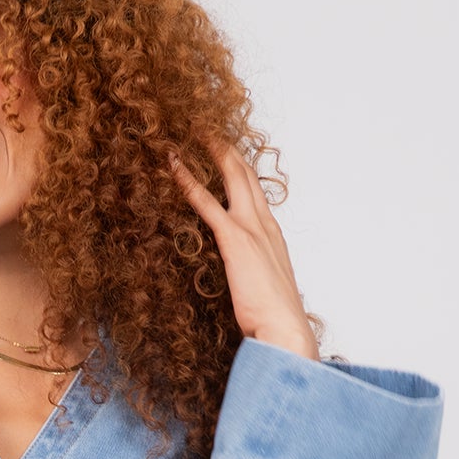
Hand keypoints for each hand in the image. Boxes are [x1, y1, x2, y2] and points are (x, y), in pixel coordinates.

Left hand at [168, 136, 319, 359]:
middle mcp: (265, 224)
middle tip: (209, 126)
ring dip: (213, 149)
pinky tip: (173, 164)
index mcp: (272, 235)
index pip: (256, 192)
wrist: (285, 332)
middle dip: (228, 147)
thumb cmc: (275, 320)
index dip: (241, 168)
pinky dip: (188, 180)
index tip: (228, 152)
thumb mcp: (265, 291)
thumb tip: (245, 281)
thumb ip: (254, 276)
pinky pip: (206, 202)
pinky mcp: (234, 239)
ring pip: (231, 175)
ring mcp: (251, 229)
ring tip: (195, 129)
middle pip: (246, 173)